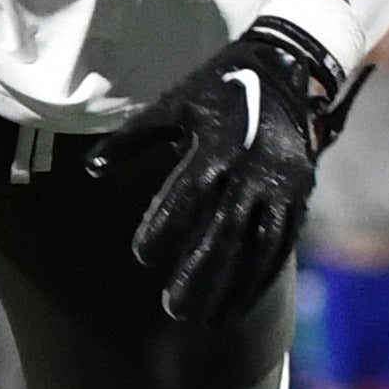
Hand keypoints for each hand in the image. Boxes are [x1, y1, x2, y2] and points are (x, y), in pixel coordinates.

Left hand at [88, 17, 345, 324]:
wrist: (288, 69)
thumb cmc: (218, 88)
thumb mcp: (174, 105)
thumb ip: (133, 139)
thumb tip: (89, 170)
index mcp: (216, 146)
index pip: (187, 194)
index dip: (164, 225)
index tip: (141, 257)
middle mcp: (251, 170)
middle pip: (224, 231)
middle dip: (199, 272)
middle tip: (173, 310)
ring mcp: (280, 186)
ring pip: (257, 246)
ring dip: (234, 285)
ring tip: (209, 320)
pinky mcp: (299, 195)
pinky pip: (282, 243)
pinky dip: (263, 276)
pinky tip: (242, 302)